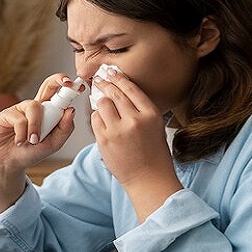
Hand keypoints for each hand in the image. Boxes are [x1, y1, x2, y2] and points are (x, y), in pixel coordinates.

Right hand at [0, 73, 78, 168]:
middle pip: (47, 85)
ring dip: (36, 127)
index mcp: (48, 113)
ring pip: (35, 107)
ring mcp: (20, 109)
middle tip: (67, 83)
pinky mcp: (6, 114)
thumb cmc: (29, 153)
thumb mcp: (53, 144)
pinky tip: (19, 142)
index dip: (68, 88)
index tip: (80, 86)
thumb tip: (71, 110)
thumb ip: (64, 129)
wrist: (8, 164)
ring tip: (32, 141)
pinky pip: (19, 119)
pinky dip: (22, 133)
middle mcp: (34, 107)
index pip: (59, 95)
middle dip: (58, 80)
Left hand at [91, 70, 181, 220]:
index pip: (130, 88)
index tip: (111, 72)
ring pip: (102, 104)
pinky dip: (97, 118)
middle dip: (105, 84)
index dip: (118, 78)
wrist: (148, 179)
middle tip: (99, 80)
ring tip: (102, 104)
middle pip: (114, 93)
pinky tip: (102, 121)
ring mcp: (118, 130)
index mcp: (150, 114)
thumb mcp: (155, 126)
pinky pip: (95, 120)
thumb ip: (140, 109)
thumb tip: (120, 90)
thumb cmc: (153, 154)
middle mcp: (134, 120)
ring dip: (101, 102)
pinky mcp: (104, 140)